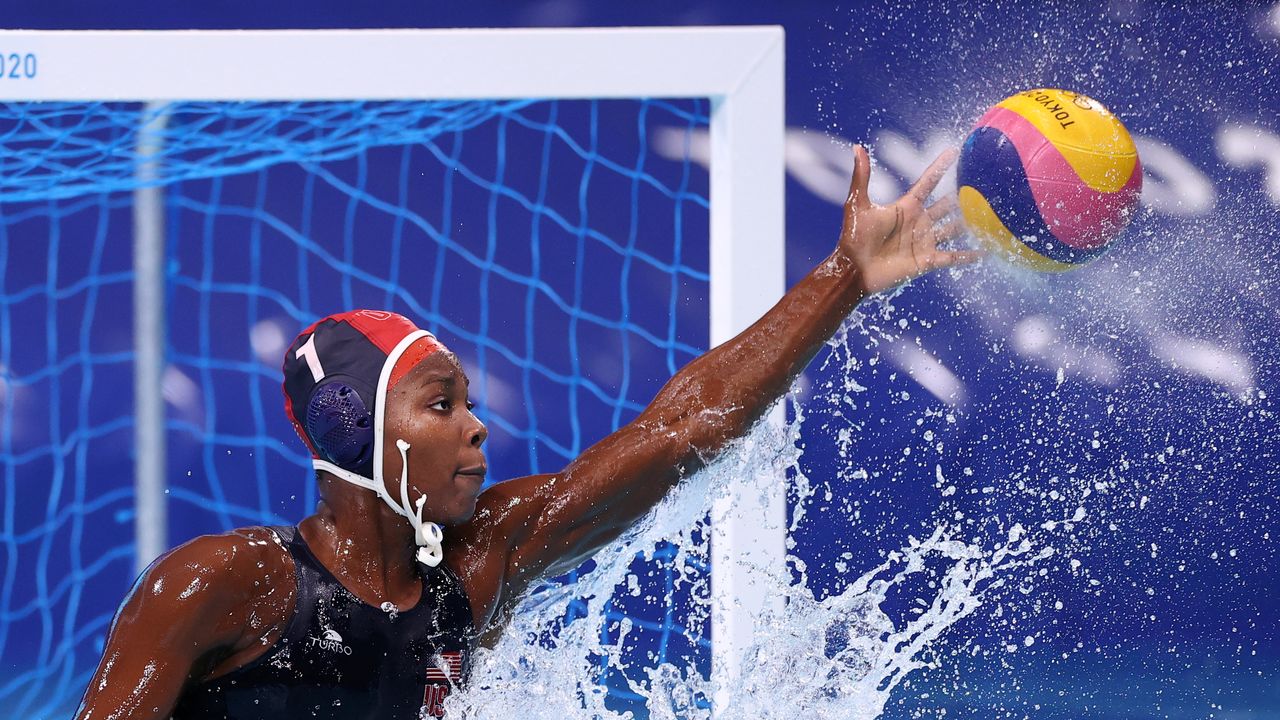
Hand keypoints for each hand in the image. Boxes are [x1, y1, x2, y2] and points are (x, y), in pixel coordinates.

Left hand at [837, 145, 982, 294]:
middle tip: (981, 186)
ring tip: (988, 217)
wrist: (854, 270)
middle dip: (962, 197)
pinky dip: (968, 256)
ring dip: (968, 225)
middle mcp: (918, 222)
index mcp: (906, 207)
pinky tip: (985, 252)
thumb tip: (857, 147)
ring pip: (953, 229)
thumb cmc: (853, 237)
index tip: (955, 151)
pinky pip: (952, 257)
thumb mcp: (858, 204)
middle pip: (946, 206)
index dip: (940, 167)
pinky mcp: (927, 261)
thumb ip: (862, 177)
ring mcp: (924, 242)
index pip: (928, 182)